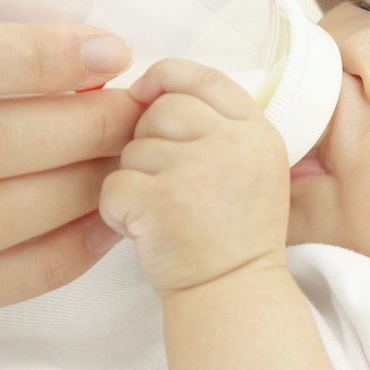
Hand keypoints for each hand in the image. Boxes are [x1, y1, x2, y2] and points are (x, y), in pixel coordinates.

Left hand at [99, 59, 289, 293]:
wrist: (233, 293)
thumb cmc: (233, 235)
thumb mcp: (250, 169)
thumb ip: (217, 129)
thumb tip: (152, 93)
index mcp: (257, 132)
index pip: (205, 77)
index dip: (167, 76)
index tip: (145, 92)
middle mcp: (233, 143)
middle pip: (162, 108)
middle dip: (148, 140)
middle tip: (164, 181)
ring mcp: (197, 170)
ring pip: (132, 149)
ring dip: (134, 180)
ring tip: (162, 213)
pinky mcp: (160, 200)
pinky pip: (112, 185)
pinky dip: (116, 211)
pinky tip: (143, 231)